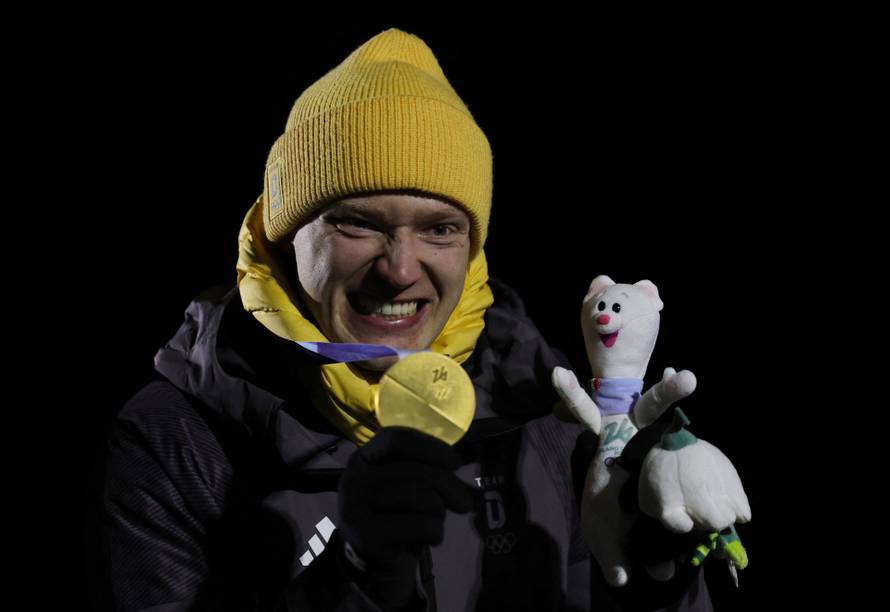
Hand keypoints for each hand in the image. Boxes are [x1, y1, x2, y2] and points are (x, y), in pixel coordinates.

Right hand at [337, 426, 472, 603]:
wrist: (379, 565)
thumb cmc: (398, 517)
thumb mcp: (409, 486)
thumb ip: (428, 469)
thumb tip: (457, 463)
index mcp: (362, 459)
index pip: (396, 439)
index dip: (430, 447)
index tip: (455, 462)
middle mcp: (353, 478)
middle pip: (414, 469)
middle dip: (449, 485)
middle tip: (466, 503)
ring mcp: (355, 507)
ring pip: (418, 495)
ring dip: (439, 511)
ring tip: (436, 521)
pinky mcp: (366, 536)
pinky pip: (420, 524)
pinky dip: (436, 532)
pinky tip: (433, 539)